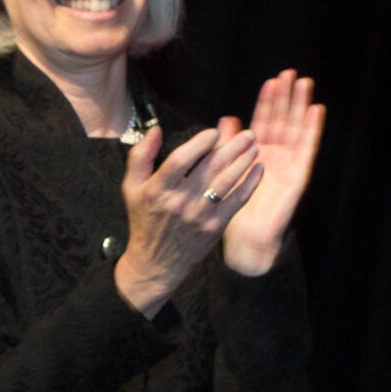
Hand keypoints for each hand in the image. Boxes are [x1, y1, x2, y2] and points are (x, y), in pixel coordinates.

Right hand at [114, 120, 263, 317]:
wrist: (155, 262)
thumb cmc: (144, 219)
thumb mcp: (131, 187)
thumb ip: (140, 156)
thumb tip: (155, 129)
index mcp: (158, 189)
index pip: (181, 159)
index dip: (199, 143)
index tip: (214, 132)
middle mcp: (179, 201)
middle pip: (210, 167)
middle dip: (232, 147)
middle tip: (247, 134)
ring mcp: (199, 215)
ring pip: (227, 181)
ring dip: (244, 162)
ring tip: (253, 147)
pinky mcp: (215, 227)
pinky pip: (237, 201)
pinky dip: (250, 184)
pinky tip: (258, 170)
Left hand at [223, 71, 325, 275]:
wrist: (245, 238)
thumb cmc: (233, 209)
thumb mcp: (225, 172)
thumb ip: (227, 146)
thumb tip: (226, 118)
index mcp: (256, 154)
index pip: (264, 121)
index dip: (268, 101)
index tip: (272, 80)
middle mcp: (274, 156)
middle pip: (283, 120)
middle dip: (287, 97)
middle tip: (291, 73)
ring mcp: (288, 164)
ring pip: (296, 129)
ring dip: (300, 106)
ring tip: (304, 84)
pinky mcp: (298, 175)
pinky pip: (306, 148)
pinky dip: (312, 129)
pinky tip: (316, 110)